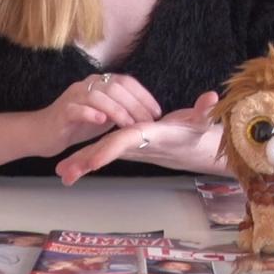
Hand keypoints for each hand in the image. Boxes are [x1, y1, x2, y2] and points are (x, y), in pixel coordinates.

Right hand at [33, 73, 163, 158]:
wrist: (43, 133)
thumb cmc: (77, 125)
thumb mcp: (105, 115)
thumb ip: (122, 109)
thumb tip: (148, 114)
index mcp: (100, 83)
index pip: (126, 82)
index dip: (144, 95)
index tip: (157, 112)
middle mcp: (87, 85)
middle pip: (115, 87)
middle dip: (135, 105)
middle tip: (146, 122)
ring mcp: (73, 96)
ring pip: (98, 96)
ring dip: (117, 110)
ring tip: (129, 124)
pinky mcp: (62, 111)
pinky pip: (77, 109)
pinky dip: (90, 114)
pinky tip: (102, 122)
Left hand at [56, 91, 221, 182]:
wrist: (193, 149)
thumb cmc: (197, 135)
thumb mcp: (202, 123)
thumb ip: (205, 111)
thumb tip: (211, 98)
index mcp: (149, 137)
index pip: (126, 142)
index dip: (110, 150)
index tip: (93, 163)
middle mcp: (137, 144)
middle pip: (107, 151)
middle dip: (87, 160)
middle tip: (65, 174)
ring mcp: (130, 146)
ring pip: (102, 153)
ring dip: (81, 163)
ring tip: (61, 175)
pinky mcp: (126, 145)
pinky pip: (103, 150)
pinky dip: (87, 159)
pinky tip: (68, 169)